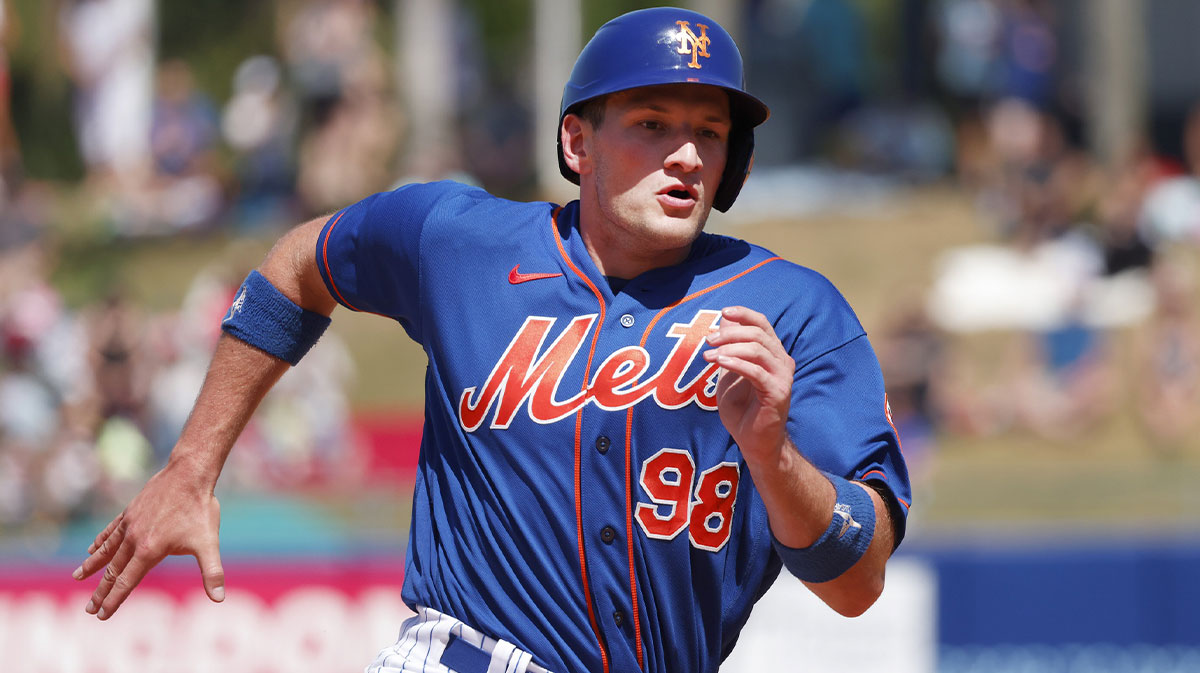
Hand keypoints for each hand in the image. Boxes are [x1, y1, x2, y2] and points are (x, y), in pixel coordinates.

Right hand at [72, 459, 224, 619]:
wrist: (188, 474)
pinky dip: (101, 541)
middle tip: (88, 609)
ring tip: (78, 577)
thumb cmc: (199, 509)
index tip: (101, 615)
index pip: (126, 582)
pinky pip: (111, 531)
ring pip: (106, 550)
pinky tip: (92, 548)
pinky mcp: (130, 511)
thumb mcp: (209, 543)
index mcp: (149, 551)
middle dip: (100, 591)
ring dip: (93, 566)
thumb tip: (219, 598)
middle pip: (113, 571)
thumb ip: (212, 572)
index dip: (113, 600)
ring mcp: (130, 524)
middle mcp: (134, 539)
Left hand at [702, 306, 793, 462]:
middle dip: (730, 333)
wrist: (754, 442)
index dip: (744, 314)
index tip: (723, 312)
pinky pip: (756, 372)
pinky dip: (737, 364)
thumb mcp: (729, 374)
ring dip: (730, 348)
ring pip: (758, 350)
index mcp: (772, 354)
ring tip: (709, 355)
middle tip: (708, 340)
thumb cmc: (743, 410)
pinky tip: (721, 362)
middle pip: (758, 334)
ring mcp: (782, 377)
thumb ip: (728, 350)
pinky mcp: (778, 392)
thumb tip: (722, 323)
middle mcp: (782, 362)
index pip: (762, 324)